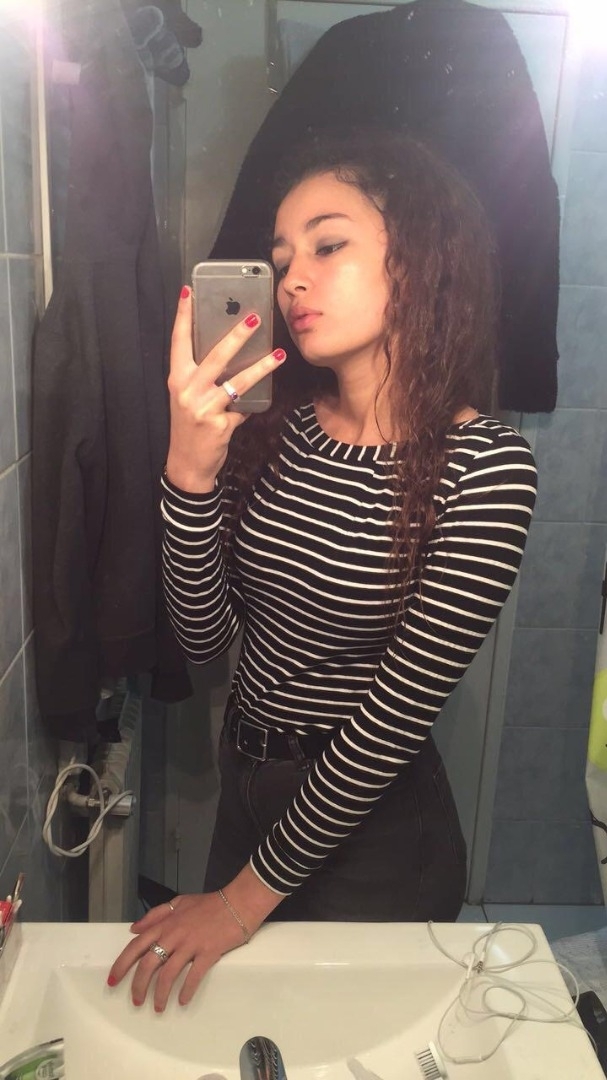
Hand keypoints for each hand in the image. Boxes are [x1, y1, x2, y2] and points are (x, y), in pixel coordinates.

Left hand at [107, 867, 282, 1010]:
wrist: (238, 902)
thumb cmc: (209, 904)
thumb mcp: (179, 902)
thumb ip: (156, 915)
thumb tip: (134, 929)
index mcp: (165, 924)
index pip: (137, 945)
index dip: (122, 964)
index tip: (113, 980)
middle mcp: (174, 935)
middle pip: (149, 963)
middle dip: (138, 985)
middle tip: (136, 1001)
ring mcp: (191, 944)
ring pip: (168, 974)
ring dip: (160, 994)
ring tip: (157, 1008)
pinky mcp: (208, 953)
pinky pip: (193, 976)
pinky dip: (186, 991)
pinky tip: (182, 1001)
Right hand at [165, 286, 285, 492]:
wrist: (187, 464)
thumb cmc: (190, 426)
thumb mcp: (188, 398)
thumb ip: (202, 377)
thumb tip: (231, 353)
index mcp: (177, 379)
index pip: (178, 341)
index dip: (183, 316)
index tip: (189, 291)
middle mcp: (187, 390)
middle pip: (215, 356)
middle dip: (236, 336)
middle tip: (254, 318)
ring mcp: (204, 408)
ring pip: (238, 382)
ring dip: (261, 367)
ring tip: (278, 354)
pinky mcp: (220, 424)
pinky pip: (244, 408)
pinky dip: (253, 404)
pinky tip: (264, 400)